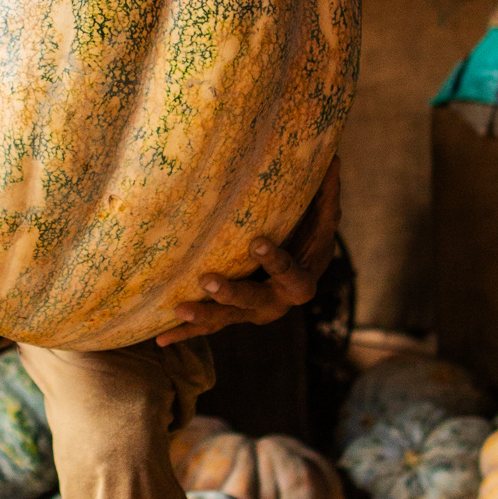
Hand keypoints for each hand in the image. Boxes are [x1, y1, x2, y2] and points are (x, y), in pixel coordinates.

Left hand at [155, 158, 341, 345]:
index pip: (289, 273)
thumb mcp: (321, 223)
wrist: (299, 277)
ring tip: (177, 310)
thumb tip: (335, 157)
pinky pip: (208, 328)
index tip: (256, 242)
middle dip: (231, 294)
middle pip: (253, 302)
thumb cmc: (309, 241)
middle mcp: (275, 304)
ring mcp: (250, 314)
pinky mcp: (230, 317)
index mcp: (300, 283)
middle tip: (207, 281)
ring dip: (202, 316)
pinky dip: (185, 334)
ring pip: (226, 319)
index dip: (275, 261)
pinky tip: (161, 341)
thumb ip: (327, 196)